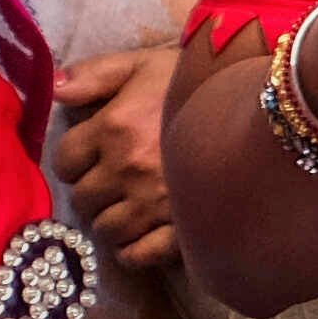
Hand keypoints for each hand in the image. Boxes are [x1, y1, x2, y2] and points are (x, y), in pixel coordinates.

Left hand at [53, 47, 177, 268]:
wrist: (263, 106)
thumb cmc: (197, 82)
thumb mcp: (143, 63)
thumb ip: (95, 74)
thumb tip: (55, 91)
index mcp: (115, 127)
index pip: (64, 162)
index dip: (73, 159)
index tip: (90, 154)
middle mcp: (130, 169)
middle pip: (83, 199)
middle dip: (92, 190)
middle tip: (111, 180)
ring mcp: (156, 203)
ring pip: (106, 229)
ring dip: (110, 219)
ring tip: (127, 204)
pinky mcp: (183, 227)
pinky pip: (139, 255)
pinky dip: (132, 250)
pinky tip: (140, 234)